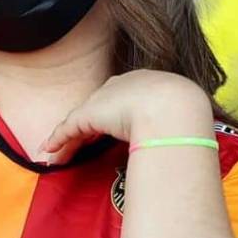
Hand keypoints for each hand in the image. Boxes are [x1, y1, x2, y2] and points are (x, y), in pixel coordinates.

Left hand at [40, 71, 213, 164]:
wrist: (173, 108)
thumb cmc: (184, 112)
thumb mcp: (183, 115)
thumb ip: (178, 126)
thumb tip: (188, 146)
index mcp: (147, 83)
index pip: (124, 98)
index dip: (115, 114)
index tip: (112, 126)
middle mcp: (123, 85)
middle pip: (99, 107)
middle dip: (89, 125)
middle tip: (81, 141)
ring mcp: (105, 99)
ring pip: (82, 120)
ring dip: (69, 139)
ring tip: (57, 154)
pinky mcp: (90, 114)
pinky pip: (70, 129)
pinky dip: (59, 140)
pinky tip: (49, 151)